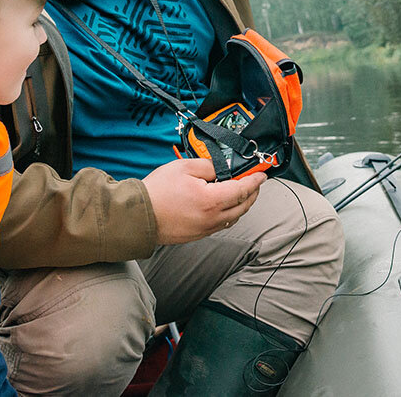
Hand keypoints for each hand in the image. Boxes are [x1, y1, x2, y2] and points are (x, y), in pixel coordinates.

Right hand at [143, 158, 266, 244]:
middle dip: (253, 193)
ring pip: (234, 218)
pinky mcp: (198, 235)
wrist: (138, 215)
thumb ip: (208, 166)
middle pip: (243, 206)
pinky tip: (225, 206)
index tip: (261, 174)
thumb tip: (221, 169)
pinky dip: (229, 214)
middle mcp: (212, 218)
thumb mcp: (184, 167)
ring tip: (242, 193)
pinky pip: (221, 224)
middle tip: (255, 183)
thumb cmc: (157, 192)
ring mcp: (206, 229)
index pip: (243, 189)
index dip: (255, 180)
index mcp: (212, 200)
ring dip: (242, 205)